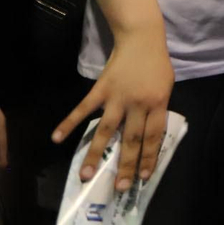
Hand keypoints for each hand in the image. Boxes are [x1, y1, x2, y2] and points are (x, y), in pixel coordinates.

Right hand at [51, 32, 174, 191]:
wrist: (141, 37)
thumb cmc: (156, 63)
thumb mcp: (166, 86)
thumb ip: (157, 109)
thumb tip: (149, 135)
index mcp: (158, 102)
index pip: (154, 136)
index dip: (149, 157)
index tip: (144, 177)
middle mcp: (138, 103)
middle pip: (132, 139)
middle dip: (127, 164)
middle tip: (119, 187)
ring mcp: (118, 96)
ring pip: (106, 130)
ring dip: (94, 154)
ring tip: (85, 175)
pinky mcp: (101, 89)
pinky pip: (84, 108)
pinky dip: (69, 122)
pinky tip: (57, 137)